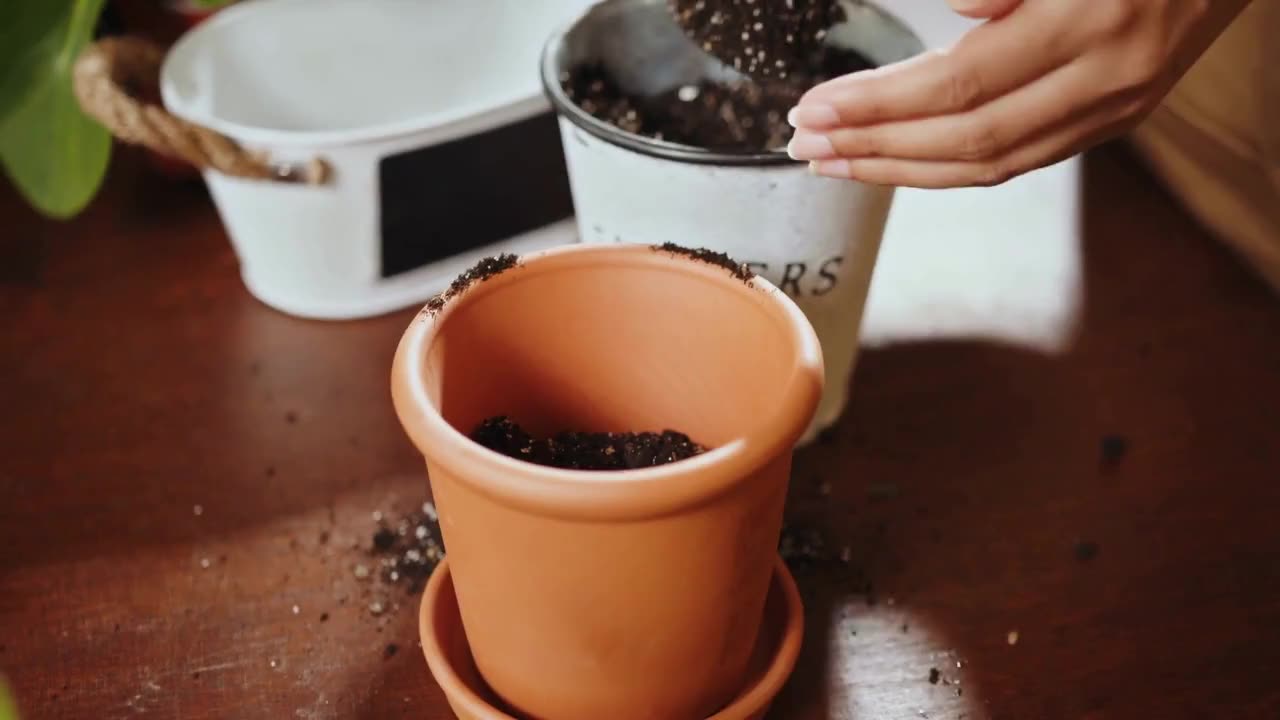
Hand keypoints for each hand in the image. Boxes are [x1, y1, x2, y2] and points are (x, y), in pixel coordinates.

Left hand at [786, 0, 1251, 187]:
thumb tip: (953, 7)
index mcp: (1089, 19)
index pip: (958, 85)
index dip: (878, 104)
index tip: (815, 107)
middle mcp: (1108, 77)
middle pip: (966, 139)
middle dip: (875, 146)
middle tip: (806, 142)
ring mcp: (1117, 107)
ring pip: (992, 165)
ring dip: (902, 169)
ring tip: (837, 162)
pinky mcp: (1118, 120)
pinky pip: (1021, 161)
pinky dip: (951, 168)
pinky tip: (902, 161)